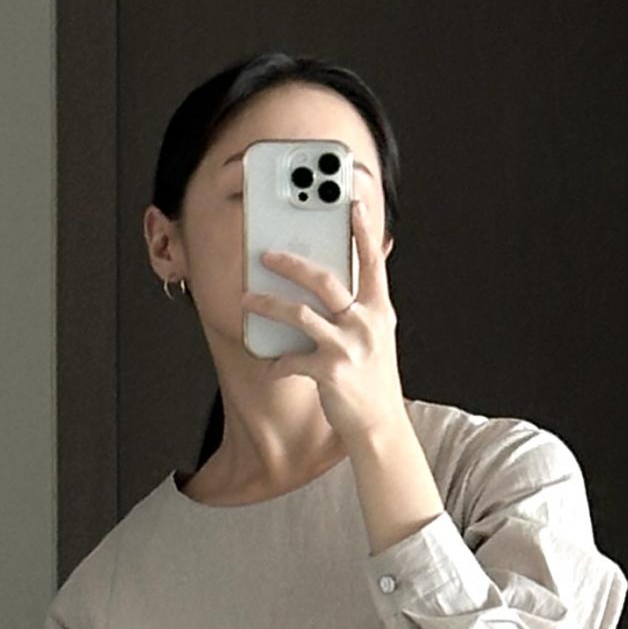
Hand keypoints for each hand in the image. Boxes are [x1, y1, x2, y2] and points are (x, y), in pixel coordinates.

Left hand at [240, 189, 406, 450]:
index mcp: (379, 310)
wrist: (380, 426)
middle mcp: (366, 323)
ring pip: (300, 313)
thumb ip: (365, 306)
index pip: (371, 262)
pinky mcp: (331, 371)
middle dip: (292, 263)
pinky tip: (269, 365)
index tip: (352, 202)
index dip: (362, 230)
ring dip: (268, 304)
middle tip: (267, 255)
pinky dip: (276, 362)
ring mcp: (349, 346)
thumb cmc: (373, 380)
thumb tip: (349, 279)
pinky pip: (291, 358)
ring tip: (247, 299)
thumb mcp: (377, 336)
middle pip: (325, 280)